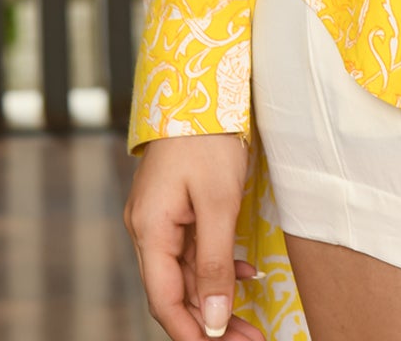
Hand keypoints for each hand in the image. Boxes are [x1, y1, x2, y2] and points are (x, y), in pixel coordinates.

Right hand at [124, 134, 264, 339]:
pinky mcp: (177, 205)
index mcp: (149, 230)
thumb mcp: (218, 204)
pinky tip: (245, 276)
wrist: (202, 86)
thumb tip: (212, 319)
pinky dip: (218, 266)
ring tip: (252, 323)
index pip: (164, 301)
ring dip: (218, 298)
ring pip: (187, 273)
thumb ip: (214, 264)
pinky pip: (194, 249)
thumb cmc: (208, 139)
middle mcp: (148, 228)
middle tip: (249, 340)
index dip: (192, 332)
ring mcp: (161, 217)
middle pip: (176, 291)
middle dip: (210, 321)